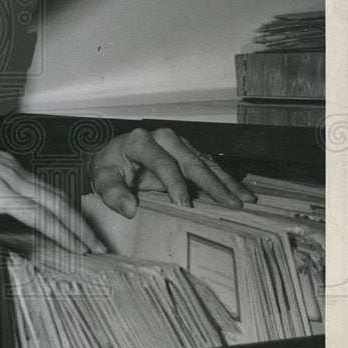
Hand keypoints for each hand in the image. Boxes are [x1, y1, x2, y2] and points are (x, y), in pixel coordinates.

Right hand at [0, 129, 103, 253]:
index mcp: (4, 166)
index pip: (42, 190)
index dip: (63, 210)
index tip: (75, 227)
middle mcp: (12, 169)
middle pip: (57, 197)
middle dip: (80, 221)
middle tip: (96, 242)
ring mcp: (8, 179)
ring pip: (55, 206)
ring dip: (76, 229)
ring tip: (90, 247)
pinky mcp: (0, 193)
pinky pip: (38, 215)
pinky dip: (59, 230)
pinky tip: (69, 244)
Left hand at [85, 127, 256, 218]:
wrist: (111, 158)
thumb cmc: (108, 168)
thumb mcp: (102, 180)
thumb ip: (113, 194)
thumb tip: (129, 209)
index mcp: (140, 142)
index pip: (162, 163)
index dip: (175, 185)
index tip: (186, 206)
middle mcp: (163, 138)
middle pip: (191, 161)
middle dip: (213, 184)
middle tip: (230, 203)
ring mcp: (178, 144)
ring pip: (206, 163)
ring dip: (226, 182)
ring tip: (245, 199)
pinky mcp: (187, 153)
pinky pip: (209, 166)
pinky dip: (226, 180)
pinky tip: (242, 193)